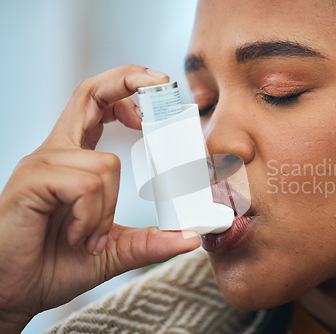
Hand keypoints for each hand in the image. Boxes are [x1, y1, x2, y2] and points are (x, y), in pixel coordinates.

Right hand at [0, 65, 200, 332]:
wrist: (13, 293)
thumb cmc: (55, 265)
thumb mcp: (113, 250)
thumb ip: (149, 241)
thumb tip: (190, 237)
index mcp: (75, 158)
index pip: (97, 102)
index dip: (127, 86)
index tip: (159, 87)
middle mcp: (57, 152)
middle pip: (91, 93)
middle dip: (130, 80)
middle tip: (163, 84)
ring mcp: (43, 164)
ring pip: (106, 166)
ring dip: (107, 211)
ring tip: (88, 237)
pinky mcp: (33, 181)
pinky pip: (87, 185)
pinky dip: (92, 217)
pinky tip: (76, 236)